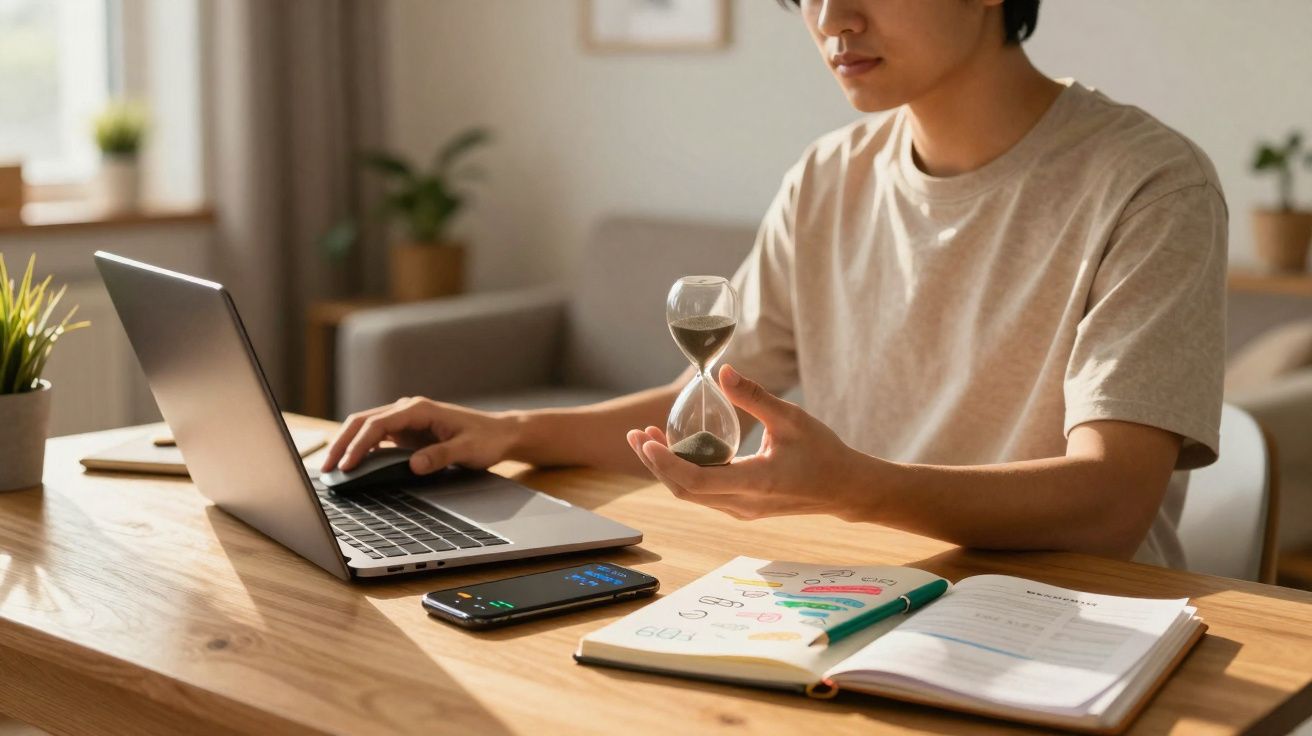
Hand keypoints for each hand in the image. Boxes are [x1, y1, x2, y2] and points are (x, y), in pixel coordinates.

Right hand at [321, 397, 518, 474]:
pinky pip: (375, 438)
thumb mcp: (467, 450)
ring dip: (346, 445)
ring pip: (365, 428)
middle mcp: (407, 410)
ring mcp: (404, 421)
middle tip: (326, 467)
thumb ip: (441, 456)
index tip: (347, 465)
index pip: (378, 425)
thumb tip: (414, 465)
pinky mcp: (405, 433)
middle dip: (342, 443)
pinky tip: (350, 465)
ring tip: (331, 468)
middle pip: (363, 422)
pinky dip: (359, 449)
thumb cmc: (485, 439)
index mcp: (419, 409)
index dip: (359, 445)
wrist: (499, 433)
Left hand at [625, 364, 876, 521]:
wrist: (845, 488)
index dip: (665, 462)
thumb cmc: (823, 452)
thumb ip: (753, 396)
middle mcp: (742, 503)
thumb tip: (722, 371)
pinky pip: (703, 493)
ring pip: (691, 494)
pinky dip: (683, 472)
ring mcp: (740, 509)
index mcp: (756, 481)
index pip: (697, 480)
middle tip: (635, 434)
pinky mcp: (741, 507)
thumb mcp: (791, 417)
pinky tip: (675, 450)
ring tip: (646, 439)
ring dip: (665, 468)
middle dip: (654, 462)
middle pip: (684, 490)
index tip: (645, 440)